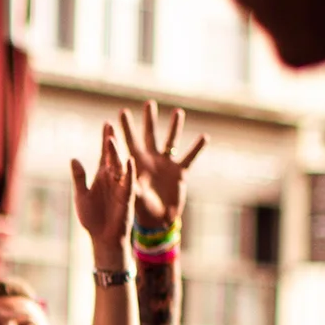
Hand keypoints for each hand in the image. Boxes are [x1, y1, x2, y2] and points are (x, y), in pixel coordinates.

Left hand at [70, 121, 135, 251]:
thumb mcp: (81, 195)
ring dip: (116, 153)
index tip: (107, 123)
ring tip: (113, 139)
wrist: (102, 238)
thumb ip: (79, 177)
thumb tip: (73, 158)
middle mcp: (112, 178)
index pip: (104, 154)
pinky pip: (128, 183)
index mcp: (102, 176)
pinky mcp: (126, 197)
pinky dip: (128, 172)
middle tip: (112, 125)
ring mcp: (120, 186)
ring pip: (119, 166)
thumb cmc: (91, 217)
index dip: (105, 139)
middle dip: (112, 141)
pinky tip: (129, 160)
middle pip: (112, 156)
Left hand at [118, 102, 206, 231]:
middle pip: (150, 135)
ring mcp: (166, 165)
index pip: (129, 141)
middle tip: (149, 102)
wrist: (158, 222)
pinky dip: (197, 147)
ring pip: (171, 141)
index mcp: (137, 164)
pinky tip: (205, 137)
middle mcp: (151, 160)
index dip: (125, 127)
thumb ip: (127, 179)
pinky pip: (190, 157)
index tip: (122, 112)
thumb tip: (120, 165)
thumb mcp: (132, 193)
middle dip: (149, 120)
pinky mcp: (180, 173)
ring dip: (175, 127)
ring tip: (178, 112)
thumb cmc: (141, 209)